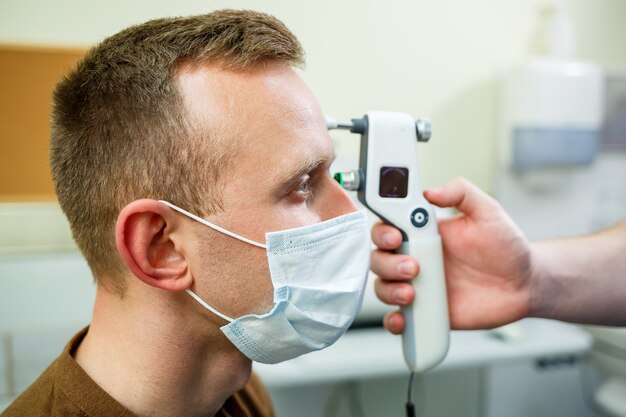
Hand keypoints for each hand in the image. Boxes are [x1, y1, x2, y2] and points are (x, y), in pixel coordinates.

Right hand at [371, 177, 533, 332]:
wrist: (522, 285)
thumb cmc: (505, 247)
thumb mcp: (487, 211)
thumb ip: (461, 193)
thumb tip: (431, 191)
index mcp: (422, 232)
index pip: (387, 227)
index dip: (382, 232)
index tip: (396, 236)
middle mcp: (414, 257)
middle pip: (378, 258)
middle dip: (387, 263)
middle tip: (413, 266)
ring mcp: (417, 284)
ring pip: (382, 286)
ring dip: (389, 290)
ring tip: (411, 292)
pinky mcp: (425, 310)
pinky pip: (398, 317)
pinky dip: (393, 320)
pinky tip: (403, 319)